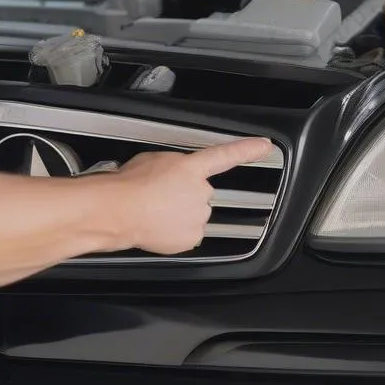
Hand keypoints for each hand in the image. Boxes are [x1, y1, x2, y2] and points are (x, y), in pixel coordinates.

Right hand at [112, 137, 271, 254]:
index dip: (248, 150)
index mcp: (192, 168)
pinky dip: (176, 231)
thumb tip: (175, 171)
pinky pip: (188, 233)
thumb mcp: (153, 159)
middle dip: (187, 194)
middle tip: (162, 195)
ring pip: (195, 214)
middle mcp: (201, 191)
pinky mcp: (192, 237)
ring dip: (181, 212)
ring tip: (156, 210)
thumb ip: (174, 164)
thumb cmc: (130, 184)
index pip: (226, 156)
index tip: (264, 146)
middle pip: (202, 192)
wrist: (120, 211)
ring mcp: (198, 216)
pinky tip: (158, 224)